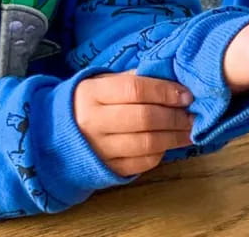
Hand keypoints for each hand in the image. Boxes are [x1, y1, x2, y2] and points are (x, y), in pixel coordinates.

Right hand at [73, 71, 194, 176]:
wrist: (56, 134)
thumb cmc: (88, 102)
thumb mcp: (102, 82)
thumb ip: (132, 79)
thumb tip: (171, 81)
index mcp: (92, 93)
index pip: (134, 90)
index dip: (164, 91)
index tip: (185, 94)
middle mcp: (93, 122)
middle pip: (144, 118)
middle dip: (174, 116)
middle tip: (192, 114)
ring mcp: (100, 149)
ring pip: (147, 144)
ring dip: (174, 137)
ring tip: (190, 130)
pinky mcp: (108, 169)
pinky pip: (142, 163)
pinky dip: (161, 153)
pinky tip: (169, 143)